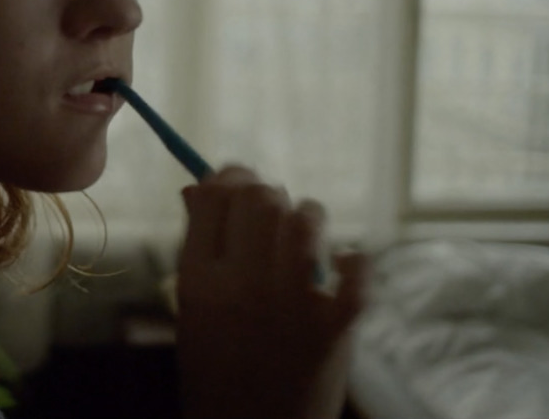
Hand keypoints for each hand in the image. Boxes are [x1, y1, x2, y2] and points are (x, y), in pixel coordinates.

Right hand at [175, 164, 368, 418]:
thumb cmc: (218, 371)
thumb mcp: (193, 311)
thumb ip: (197, 249)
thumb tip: (200, 187)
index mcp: (198, 281)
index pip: (215, 194)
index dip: (229, 178)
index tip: (237, 182)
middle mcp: (242, 286)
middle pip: (261, 197)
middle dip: (268, 195)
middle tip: (272, 214)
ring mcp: (290, 306)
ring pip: (308, 218)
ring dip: (309, 219)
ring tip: (306, 239)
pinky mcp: (333, 329)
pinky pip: (356, 266)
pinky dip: (354, 262)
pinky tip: (341, 269)